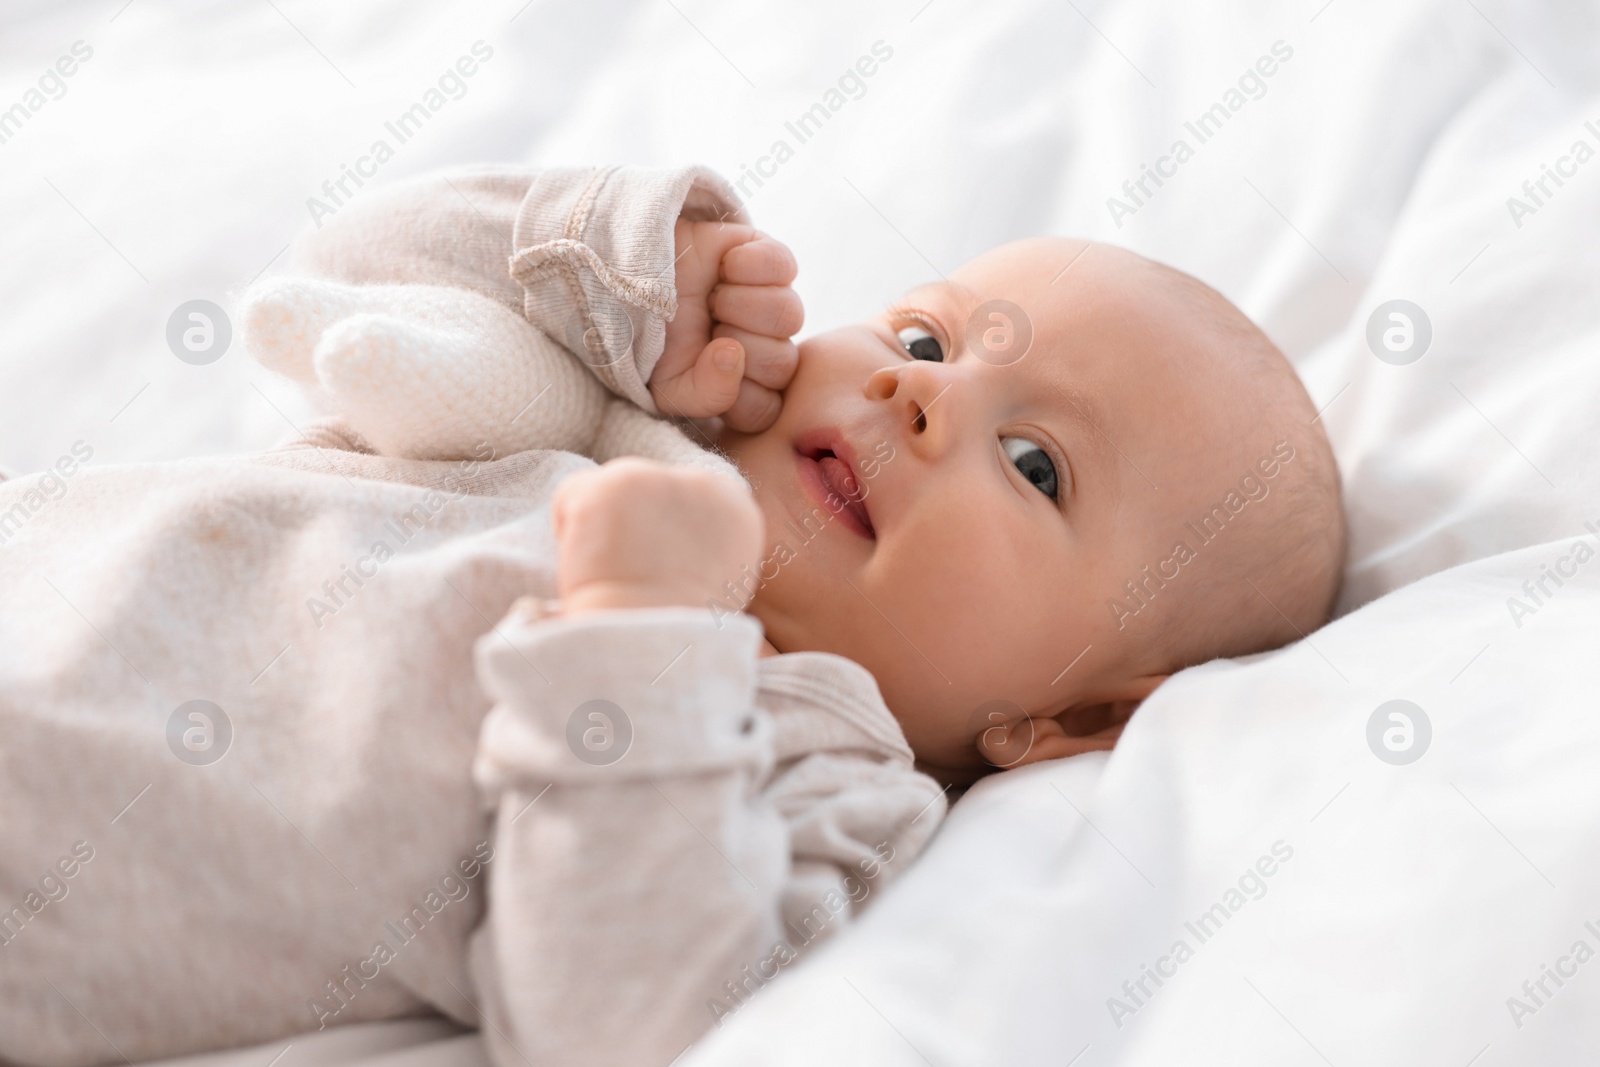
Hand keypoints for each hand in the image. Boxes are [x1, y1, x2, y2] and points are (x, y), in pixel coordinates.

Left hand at [551, 458, 764, 615]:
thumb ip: (699, 545)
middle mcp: (700, 483)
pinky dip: (567, 536)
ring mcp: (653, 480)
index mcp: (737, 508)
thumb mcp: (718, 581)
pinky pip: (568, 499)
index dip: (661, 535)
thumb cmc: (680, 634)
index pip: (683, 498)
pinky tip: (590, 568)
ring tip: (613, 576)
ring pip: (605, 492)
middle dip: (631, 527)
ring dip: (599, 531)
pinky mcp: (608, 487)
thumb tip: (665, 541)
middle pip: (644, 489)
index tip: (661, 572)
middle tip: (634, 578)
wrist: (656, 648)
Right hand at [650, 219, 801, 432]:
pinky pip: (783, 266)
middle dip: (735, 345)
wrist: (628, 278)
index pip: (766, 409)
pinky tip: (724, 266)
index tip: (703, 370)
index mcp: (743, 386)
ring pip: (788, 315)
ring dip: (741, 305)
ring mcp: (771, 302)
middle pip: (781, 363)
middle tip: (705, 327)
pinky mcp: (769, 259)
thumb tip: (733, 356)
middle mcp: (764, 347)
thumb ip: (707, 396)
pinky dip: (749, 266)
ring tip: (712, 298)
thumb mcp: (666, 386)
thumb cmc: (649, 339)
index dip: (736, 394)